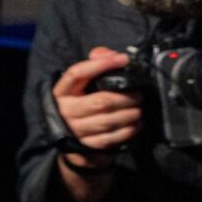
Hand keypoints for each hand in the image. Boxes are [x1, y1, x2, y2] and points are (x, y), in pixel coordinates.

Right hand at [53, 47, 142, 165]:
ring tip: (139, 108)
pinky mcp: (87, 145)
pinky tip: (135, 123)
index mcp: (63, 91)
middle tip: (139, 94)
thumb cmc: (80, 100)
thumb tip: (114, 55)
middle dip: (126, 97)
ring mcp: (76, 129)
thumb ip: (96, 63)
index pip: (78, 73)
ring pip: (108, 121)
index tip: (123, 59)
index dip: (101, 64)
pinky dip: (127, 130)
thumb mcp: (82, 82)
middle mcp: (66, 110)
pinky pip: (110, 138)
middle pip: (100, 101)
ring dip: (130, 114)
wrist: (68, 133)